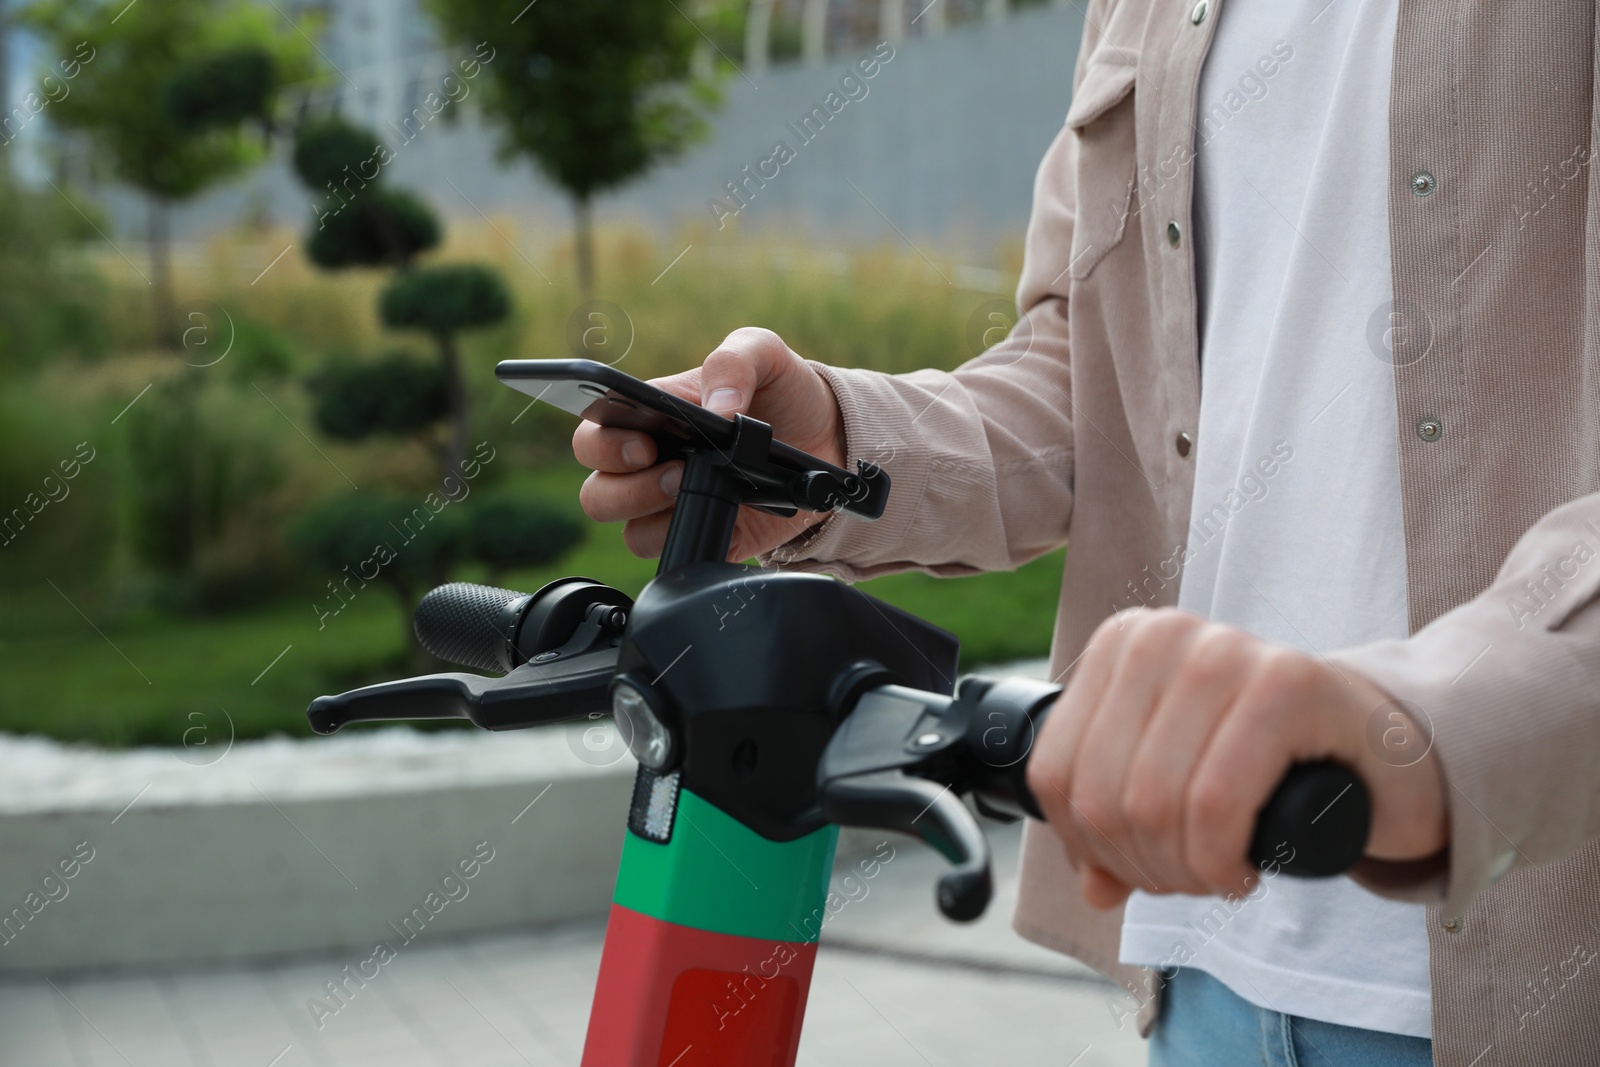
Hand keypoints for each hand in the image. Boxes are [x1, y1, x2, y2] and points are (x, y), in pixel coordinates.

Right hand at [572, 328, 846, 561]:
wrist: (829, 437)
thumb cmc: (783, 390)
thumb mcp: (764, 353)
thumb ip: (733, 362)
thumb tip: (717, 408)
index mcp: (649, 416)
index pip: (594, 436)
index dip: (603, 447)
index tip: (643, 445)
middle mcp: (652, 463)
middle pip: (597, 492)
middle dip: (627, 489)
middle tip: (677, 472)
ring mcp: (675, 503)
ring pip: (629, 530)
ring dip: (657, 517)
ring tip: (699, 488)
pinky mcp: (706, 532)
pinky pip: (675, 553)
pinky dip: (693, 539)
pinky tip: (725, 514)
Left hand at [1026, 608, 1447, 909]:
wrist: (1387, 751)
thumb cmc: (1270, 767)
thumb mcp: (1174, 787)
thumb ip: (1119, 829)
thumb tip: (1092, 886)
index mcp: (1121, 644)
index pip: (1054, 773)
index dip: (1087, 847)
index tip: (1137, 868)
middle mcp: (1165, 634)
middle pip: (1101, 796)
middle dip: (1140, 865)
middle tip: (1190, 880)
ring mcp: (1226, 649)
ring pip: (1151, 803)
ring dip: (1183, 872)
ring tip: (1217, 875)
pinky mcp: (1288, 682)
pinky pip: (1214, 802)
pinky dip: (1219, 861)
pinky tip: (1242, 871)